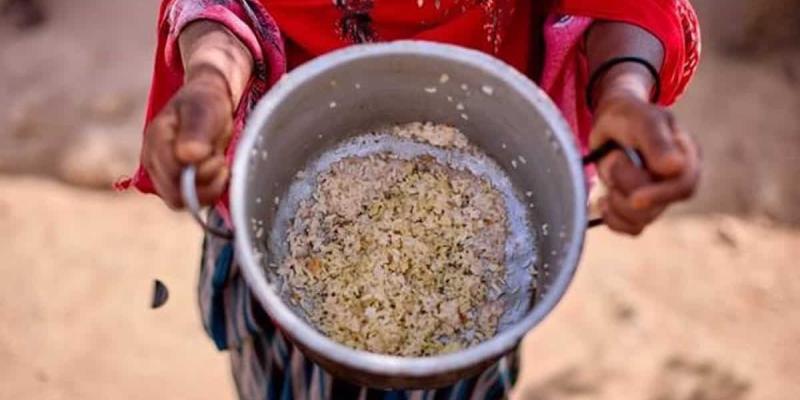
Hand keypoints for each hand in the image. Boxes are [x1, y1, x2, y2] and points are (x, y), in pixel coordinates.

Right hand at [142, 66, 233, 208]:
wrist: (209, 102)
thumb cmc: (204, 103)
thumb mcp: (202, 110)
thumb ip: (195, 132)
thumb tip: (188, 156)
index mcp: (156, 141)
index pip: (172, 176)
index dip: (199, 173)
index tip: (216, 156)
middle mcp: (154, 162)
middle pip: (176, 196)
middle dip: (205, 183)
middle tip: (220, 162)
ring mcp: (163, 174)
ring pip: (185, 201)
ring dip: (209, 187)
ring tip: (219, 163)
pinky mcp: (176, 183)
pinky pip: (193, 200)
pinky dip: (210, 190)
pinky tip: (218, 172)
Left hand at [590, 90, 700, 234]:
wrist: (612, 121)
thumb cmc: (629, 115)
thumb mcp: (641, 120)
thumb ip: (656, 141)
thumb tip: (675, 167)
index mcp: (686, 156)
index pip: (683, 185)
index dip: (659, 195)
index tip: (635, 198)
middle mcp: (677, 180)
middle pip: (658, 207)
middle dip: (627, 190)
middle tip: (612, 159)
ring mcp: (660, 196)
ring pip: (642, 220)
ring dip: (616, 200)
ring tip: (608, 170)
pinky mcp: (642, 208)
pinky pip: (631, 227)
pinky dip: (613, 218)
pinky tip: (603, 200)